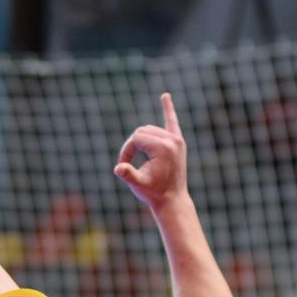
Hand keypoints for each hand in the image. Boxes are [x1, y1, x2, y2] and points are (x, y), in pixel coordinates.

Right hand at [114, 93, 188, 211]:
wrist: (172, 200)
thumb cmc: (154, 193)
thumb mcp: (138, 184)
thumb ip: (129, 174)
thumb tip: (119, 168)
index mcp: (163, 147)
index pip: (136, 138)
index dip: (126, 150)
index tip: (123, 166)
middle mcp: (172, 140)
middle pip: (142, 131)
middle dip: (132, 145)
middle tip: (128, 164)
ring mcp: (176, 140)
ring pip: (150, 130)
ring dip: (140, 140)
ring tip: (136, 156)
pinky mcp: (178, 143)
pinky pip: (172, 122)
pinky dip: (168, 110)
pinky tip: (165, 96)